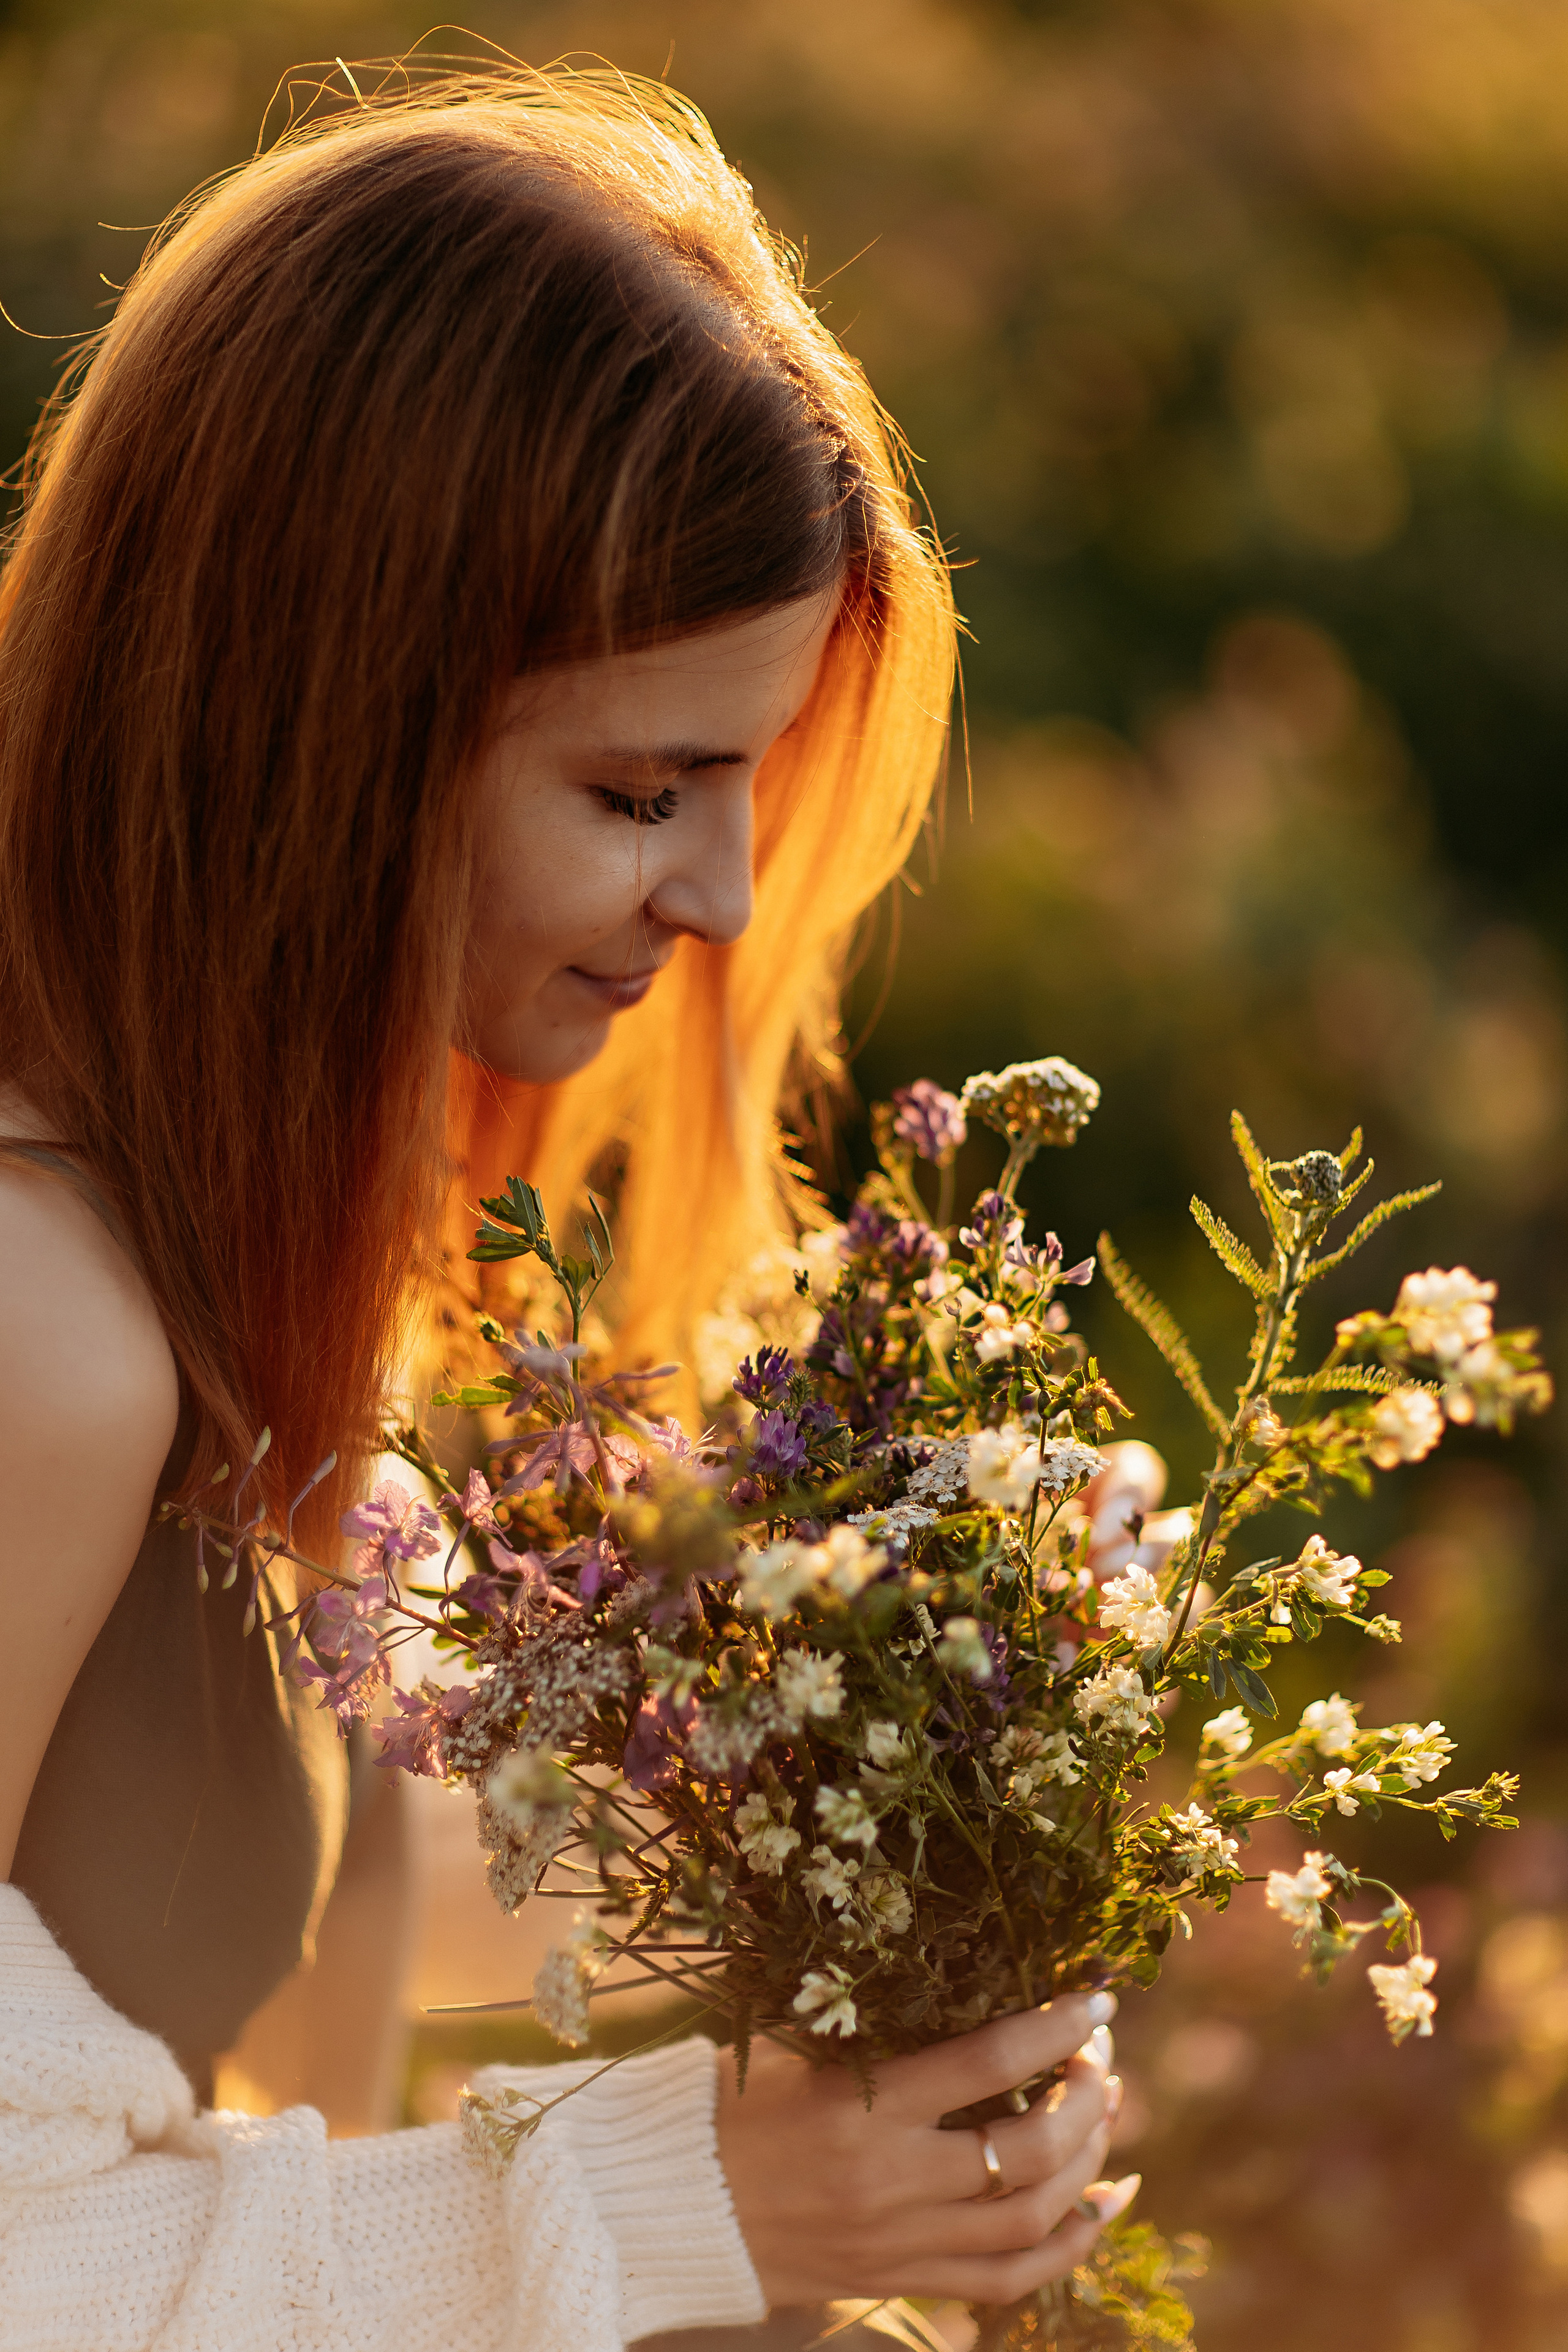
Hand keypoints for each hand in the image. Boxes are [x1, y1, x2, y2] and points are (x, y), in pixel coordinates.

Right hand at [714, 1991, 1138, 2307]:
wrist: (669, 2206)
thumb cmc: (725, 2105)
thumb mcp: (796, 2047)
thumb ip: (875, 2031)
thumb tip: (964, 1989)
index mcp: (859, 2107)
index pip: (988, 2064)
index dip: (1054, 2029)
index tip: (1096, 1999)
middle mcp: (889, 2180)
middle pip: (1028, 2151)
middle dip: (1084, 2099)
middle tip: (1100, 2058)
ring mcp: (898, 2240)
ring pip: (1029, 2217)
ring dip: (1087, 2164)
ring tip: (1107, 2115)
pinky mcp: (897, 2277)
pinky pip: (1007, 2278)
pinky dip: (1070, 2243)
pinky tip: (1106, 2205)